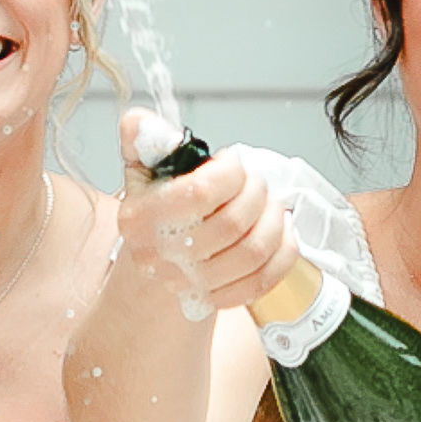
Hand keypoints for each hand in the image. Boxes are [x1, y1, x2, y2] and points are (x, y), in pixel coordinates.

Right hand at [126, 142, 310, 320]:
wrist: (156, 263)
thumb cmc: (157, 211)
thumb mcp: (143, 170)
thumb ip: (144, 139)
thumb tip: (139, 122)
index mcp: (140, 217)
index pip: (199, 192)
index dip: (230, 173)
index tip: (232, 164)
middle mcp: (159, 256)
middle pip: (232, 224)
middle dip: (256, 195)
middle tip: (256, 184)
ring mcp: (188, 283)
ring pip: (253, 252)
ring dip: (273, 222)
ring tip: (270, 205)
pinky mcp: (217, 299)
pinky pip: (263, 280)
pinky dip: (281, 254)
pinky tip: (279, 234)